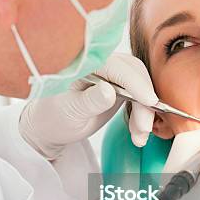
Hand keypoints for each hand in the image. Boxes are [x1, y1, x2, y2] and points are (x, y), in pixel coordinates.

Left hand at [19, 53, 157, 158]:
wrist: (50, 128)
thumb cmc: (53, 117)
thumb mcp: (69, 112)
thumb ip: (89, 101)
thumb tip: (109, 90)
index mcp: (85, 63)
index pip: (116, 66)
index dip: (135, 82)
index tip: (149, 101)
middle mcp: (101, 64)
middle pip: (134, 73)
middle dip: (144, 100)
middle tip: (145, 127)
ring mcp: (111, 75)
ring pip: (140, 85)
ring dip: (145, 111)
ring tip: (140, 136)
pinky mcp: (119, 88)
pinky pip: (139, 97)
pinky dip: (142, 115)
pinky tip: (138, 133)